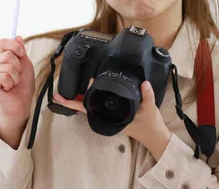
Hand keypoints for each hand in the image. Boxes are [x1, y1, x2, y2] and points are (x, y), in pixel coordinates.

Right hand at [0, 36, 35, 146]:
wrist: (20, 105)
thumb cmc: (22, 87)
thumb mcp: (25, 65)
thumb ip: (20, 51)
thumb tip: (17, 36)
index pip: (3, 42)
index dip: (15, 47)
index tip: (22, 55)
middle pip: (8, 54)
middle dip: (18, 67)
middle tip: (15, 77)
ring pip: (8, 66)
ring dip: (15, 77)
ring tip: (11, 84)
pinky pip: (4, 76)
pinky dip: (10, 83)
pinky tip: (6, 88)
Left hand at [53, 80, 170, 159]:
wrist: (153, 136)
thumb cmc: (150, 124)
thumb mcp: (149, 108)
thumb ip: (147, 95)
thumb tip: (144, 83)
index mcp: (111, 118)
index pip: (88, 109)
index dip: (75, 103)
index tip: (64, 97)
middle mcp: (107, 118)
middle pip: (85, 107)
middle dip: (74, 98)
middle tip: (68, 87)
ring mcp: (108, 116)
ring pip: (90, 106)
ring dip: (83, 97)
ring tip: (76, 86)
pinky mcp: (112, 114)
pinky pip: (98, 106)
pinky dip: (92, 98)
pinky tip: (90, 91)